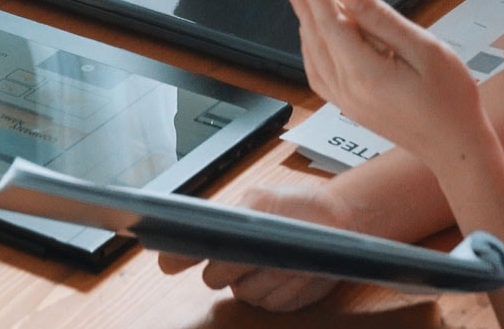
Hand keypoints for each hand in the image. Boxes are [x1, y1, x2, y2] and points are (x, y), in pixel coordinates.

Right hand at [156, 183, 347, 311]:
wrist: (335, 223)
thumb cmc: (298, 207)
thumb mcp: (264, 199)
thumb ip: (237, 215)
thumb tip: (218, 233)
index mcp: (222, 234)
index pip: (187, 250)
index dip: (175, 257)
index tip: (168, 262)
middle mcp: (230, 264)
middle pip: (214, 276)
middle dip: (236, 263)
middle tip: (260, 249)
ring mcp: (252, 286)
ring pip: (246, 292)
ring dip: (271, 275)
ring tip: (292, 257)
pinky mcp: (275, 302)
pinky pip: (273, 304)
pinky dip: (290, 289)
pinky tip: (302, 272)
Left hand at [287, 0, 485, 170]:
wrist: (455, 147)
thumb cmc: (451, 99)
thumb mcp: (426, 50)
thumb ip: (384, 21)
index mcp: (366, 72)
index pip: (330, 20)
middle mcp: (348, 88)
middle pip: (317, 33)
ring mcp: (346, 101)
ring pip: (313, 53)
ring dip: (306, 21)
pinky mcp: (350, 107)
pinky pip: (319, 74)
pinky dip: (311, 48)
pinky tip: (314, 36)